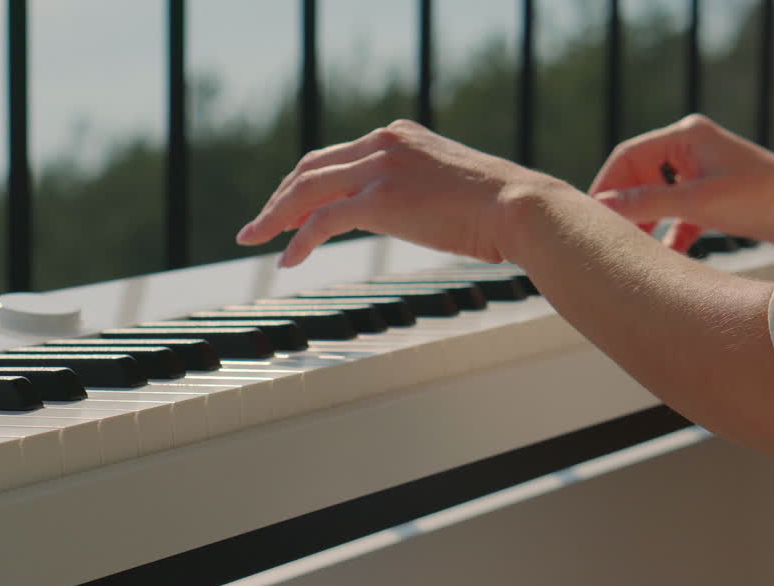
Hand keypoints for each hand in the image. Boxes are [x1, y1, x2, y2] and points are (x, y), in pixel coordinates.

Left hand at [236, 120, 566, 266]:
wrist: (518, 208)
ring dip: (276, 216)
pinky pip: (323, 221)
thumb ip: (419, 192)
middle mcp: (383, 143)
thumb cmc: (498, 209)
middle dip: (282, 198)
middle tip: (260, 225)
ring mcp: (379, 169)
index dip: (307, 184)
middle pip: (312, 168)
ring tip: (255, 240)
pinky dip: (299, 240)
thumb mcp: (450, 188)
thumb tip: (412, 215)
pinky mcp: (379, 199)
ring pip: (307, 189)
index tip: (292, 208)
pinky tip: (288, 260)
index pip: (337, 157)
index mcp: (399, 136)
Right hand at [590, 114, 773, 253]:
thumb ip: (646, 204)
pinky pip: (679, 215)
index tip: (588, 218)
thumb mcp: (698, 202)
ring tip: (630, 250)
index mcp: (687, 135)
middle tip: (603, 238)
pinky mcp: (715, 198)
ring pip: (657, 197)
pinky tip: (663, 258)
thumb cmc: (762, 200)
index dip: (605, 185)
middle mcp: (692, 148)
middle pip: (640, 176)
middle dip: (623, 207)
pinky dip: (669, 234)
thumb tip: (601, 208)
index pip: (628, 156)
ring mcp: (704, 173)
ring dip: (645, 223)